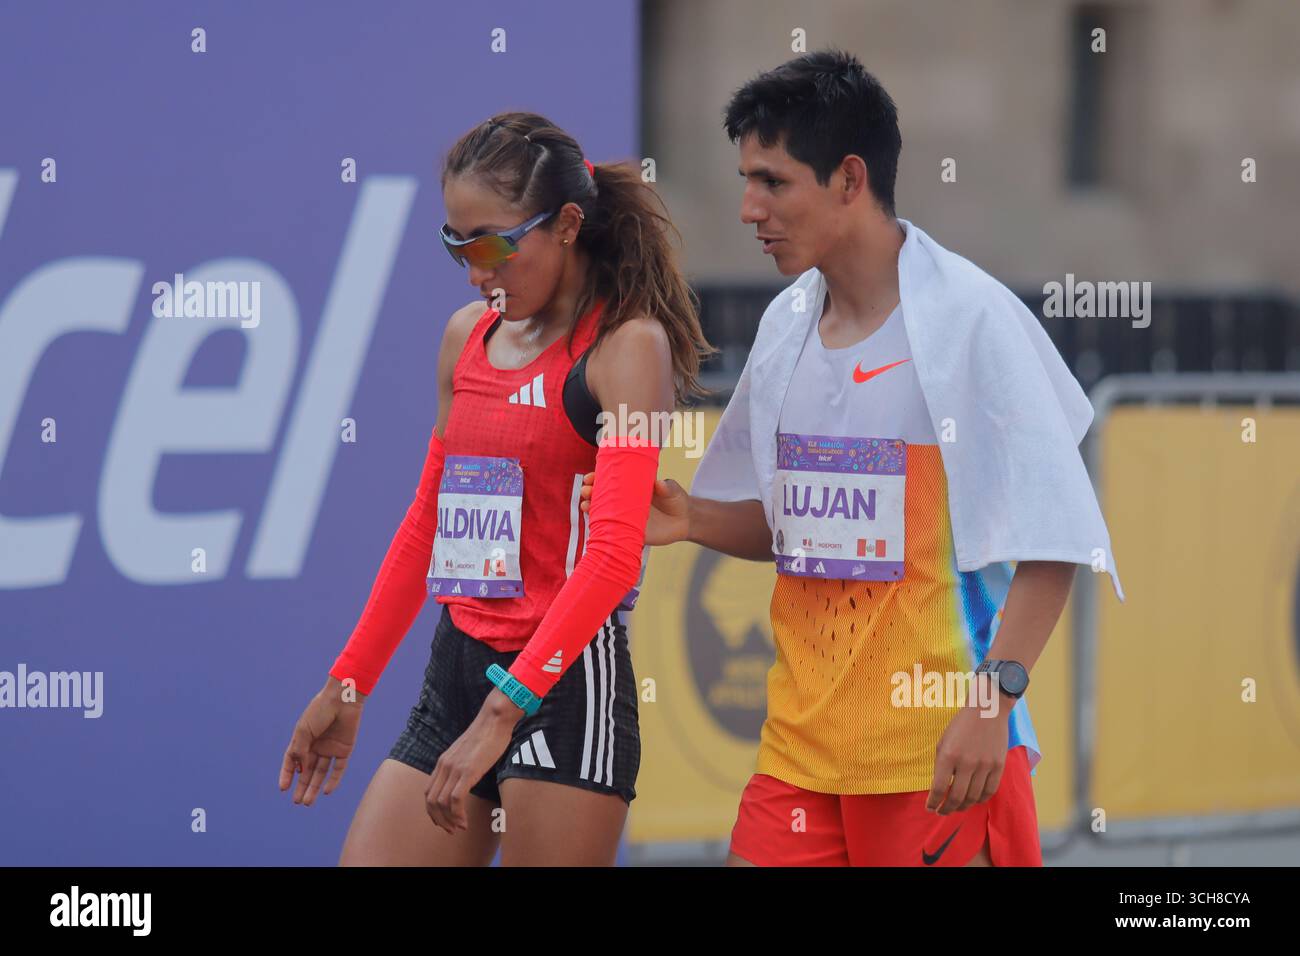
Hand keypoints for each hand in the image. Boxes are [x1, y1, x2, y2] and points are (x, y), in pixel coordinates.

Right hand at [279, 677, 364, 805]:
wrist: (343, 699)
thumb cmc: (320, 710)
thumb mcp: (304, 730)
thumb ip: (300, 750)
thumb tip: (299, 769)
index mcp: (303, 739)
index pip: (292, 761)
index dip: (287, 774)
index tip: (282, 788)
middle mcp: (316, 746)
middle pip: (307, 771)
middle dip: (301, 786)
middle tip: (296, 802)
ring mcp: (330, 749)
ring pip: (321, 773)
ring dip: (314, 787)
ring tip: (307, 802)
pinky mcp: (345, 750)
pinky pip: (338, 769)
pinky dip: (333, 780)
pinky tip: (326, 791)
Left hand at [425, 689, 522, 832]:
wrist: (494, 719)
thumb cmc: (487, 735)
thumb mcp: (467, 752)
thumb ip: (462, 765)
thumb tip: (465, 779)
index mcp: (443, 762)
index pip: (429, 793)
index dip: (433, 812)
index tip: (444, 821)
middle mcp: (444, 766)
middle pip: (431, 801)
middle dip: (440, 820)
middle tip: (451, 830)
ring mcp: (455, 769)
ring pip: (442, 803)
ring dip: (449, 820)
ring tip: (460, 827)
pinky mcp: (467, 771)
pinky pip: (456, 799)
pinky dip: (458, 814)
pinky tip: (465, 821)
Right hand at [579, 472, 689, 545]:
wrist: (685, 521)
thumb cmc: (676, 499)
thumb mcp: (672, 489)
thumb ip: (666, 487)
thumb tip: (659, 483)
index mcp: (630, 487)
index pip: (609, 481)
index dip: (597, 478)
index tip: (590, 477)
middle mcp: (623, 502)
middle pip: (600, 496)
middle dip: (589, 492)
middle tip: (587, 490)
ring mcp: (624, 517)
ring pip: (602, 513)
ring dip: (590, 508)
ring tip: (585, 505)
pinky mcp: (629, 532)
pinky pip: (611, 531)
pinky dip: (601, 528)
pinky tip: (592, 524)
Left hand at [924, 682, 1010, 814]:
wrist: (987, 710)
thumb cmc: (960, 726)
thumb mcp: (943, 742)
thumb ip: (941, 765)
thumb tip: (939, 788)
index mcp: (948, 755)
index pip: (938, 788)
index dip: (933, 802)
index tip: (930, 808)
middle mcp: (966, 763)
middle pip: (957, 797)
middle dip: (947, 809)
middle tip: (941, 812)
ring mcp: (985, 765)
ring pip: (973, 797)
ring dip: (963, 807)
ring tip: (956, 808)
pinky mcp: (999, 766)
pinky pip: (989, 791)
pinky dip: (980, 800)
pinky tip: (973, 800)